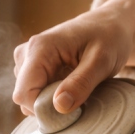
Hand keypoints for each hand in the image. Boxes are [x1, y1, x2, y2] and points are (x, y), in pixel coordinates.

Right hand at [13, 0, 134, 115]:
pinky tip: (68, 86)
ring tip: (75, 88)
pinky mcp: (32, 67)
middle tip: (78, 97)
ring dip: (50, 101)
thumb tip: (59, 106)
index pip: (24, 93)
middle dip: (48, 106)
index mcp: (39, 48)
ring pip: (28, 97)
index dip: (43, 109)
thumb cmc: (109, 37)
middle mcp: (26, 53)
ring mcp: (27, 60)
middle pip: (24, 97)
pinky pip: (34, 92)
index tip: (71, 108)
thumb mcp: (102, 61)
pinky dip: (50, 96)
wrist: (110, 24)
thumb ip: (81, 83)